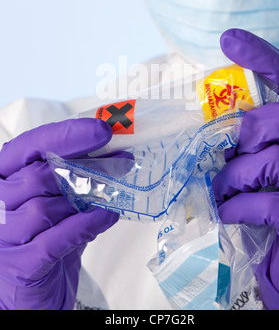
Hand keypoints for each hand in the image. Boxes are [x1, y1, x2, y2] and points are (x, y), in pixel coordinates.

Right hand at [0, 118, 118, 309]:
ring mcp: (3, 236)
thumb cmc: (42, 236)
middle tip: (122, 162)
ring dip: (85, 199)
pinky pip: (57, 239)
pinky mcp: (20, 265)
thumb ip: (73, 177)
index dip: (66, 136)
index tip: (102, 131)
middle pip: (39, 176)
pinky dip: (86, 225)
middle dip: (87, 167)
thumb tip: (114, 154)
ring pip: (45, 208)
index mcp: (3, 176)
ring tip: (113, 194)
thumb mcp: (55, 199)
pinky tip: (107, 216)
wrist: (29, 291)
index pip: (29, 146)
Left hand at [212, 28, 278, 309]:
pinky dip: (236, 206)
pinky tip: (227, 211)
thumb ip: (257, 143)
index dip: (264, 59)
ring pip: (269, 159)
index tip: (229, 39)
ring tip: (219, 188)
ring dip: (232, 175)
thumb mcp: (273, 169)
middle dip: (243, 132)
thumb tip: (217, 130)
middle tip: (220, 149)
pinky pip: (263, 202)